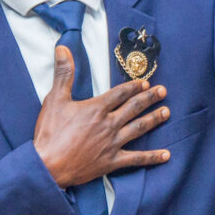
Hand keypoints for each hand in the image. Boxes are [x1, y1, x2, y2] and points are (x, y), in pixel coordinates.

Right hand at [34, 46, 170, 185]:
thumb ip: (63, 73)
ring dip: (154, 119)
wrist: (48, 166)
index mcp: (97, 108)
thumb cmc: (50, 133)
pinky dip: (152, 157)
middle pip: (134, 107)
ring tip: (166, 112)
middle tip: (163, 91)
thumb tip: (62, 48)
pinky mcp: (112, 162)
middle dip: (150, 97)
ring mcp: (112, 143)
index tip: (145, 82)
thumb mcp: (55, 99)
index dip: (134, 86)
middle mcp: (109, 124)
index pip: (120, 93)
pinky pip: (136, 159)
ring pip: (139, 128)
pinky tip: (166, 155)